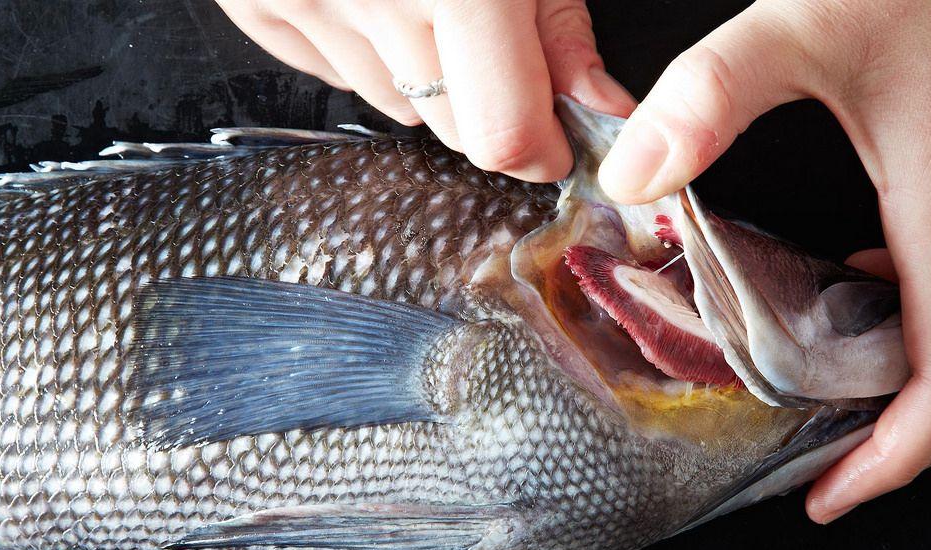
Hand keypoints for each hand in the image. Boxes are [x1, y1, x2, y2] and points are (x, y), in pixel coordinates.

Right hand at [217, 0, 635, 180]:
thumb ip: (559, 20)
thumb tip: (594, 106)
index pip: (499, 132)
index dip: (539, 148)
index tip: (557, 140)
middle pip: (450, 126)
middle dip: (489, 102)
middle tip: (499, 40)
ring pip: (397, 105)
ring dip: (429, 73)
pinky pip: (336, 72)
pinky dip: (368, 48)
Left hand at [597, 0, 930, 521]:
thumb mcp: (808, 19)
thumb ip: (711, 94)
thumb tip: (632, 181)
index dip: (898, 456)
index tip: (831, 495)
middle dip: (909, 445)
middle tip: (830, 474)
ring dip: (922, 392)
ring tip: (843, 408)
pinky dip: (929, 320)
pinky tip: (870, 283)